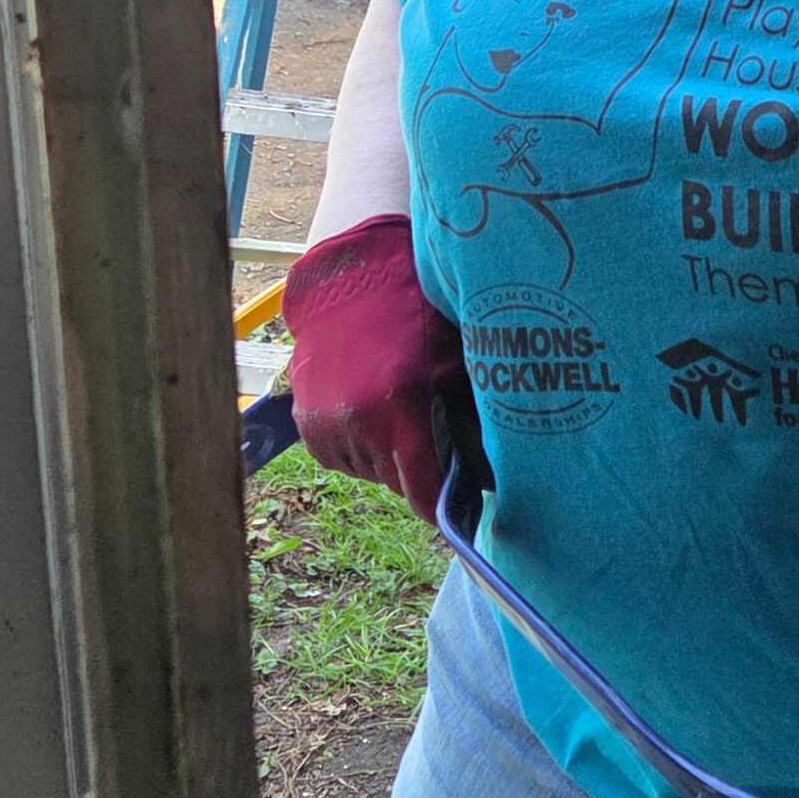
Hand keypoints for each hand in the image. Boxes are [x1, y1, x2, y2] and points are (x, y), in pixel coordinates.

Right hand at [281, 211, 467, 524]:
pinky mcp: (305, 421)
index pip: (420, 487)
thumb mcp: (452, 361)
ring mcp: (325, 423)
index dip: (439, 508)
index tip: (456, 516)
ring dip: (385, 457)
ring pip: (367, 470)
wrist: (350, 280)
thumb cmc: (414, 314)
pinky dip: (358, 445)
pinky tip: (372, 411)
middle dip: (416, 471)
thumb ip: (470, 416)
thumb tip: (493, 471)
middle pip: (394, 481)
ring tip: (400, 414)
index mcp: (398, 405)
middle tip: (435, 444)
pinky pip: (340, 456)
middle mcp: (357, 421)